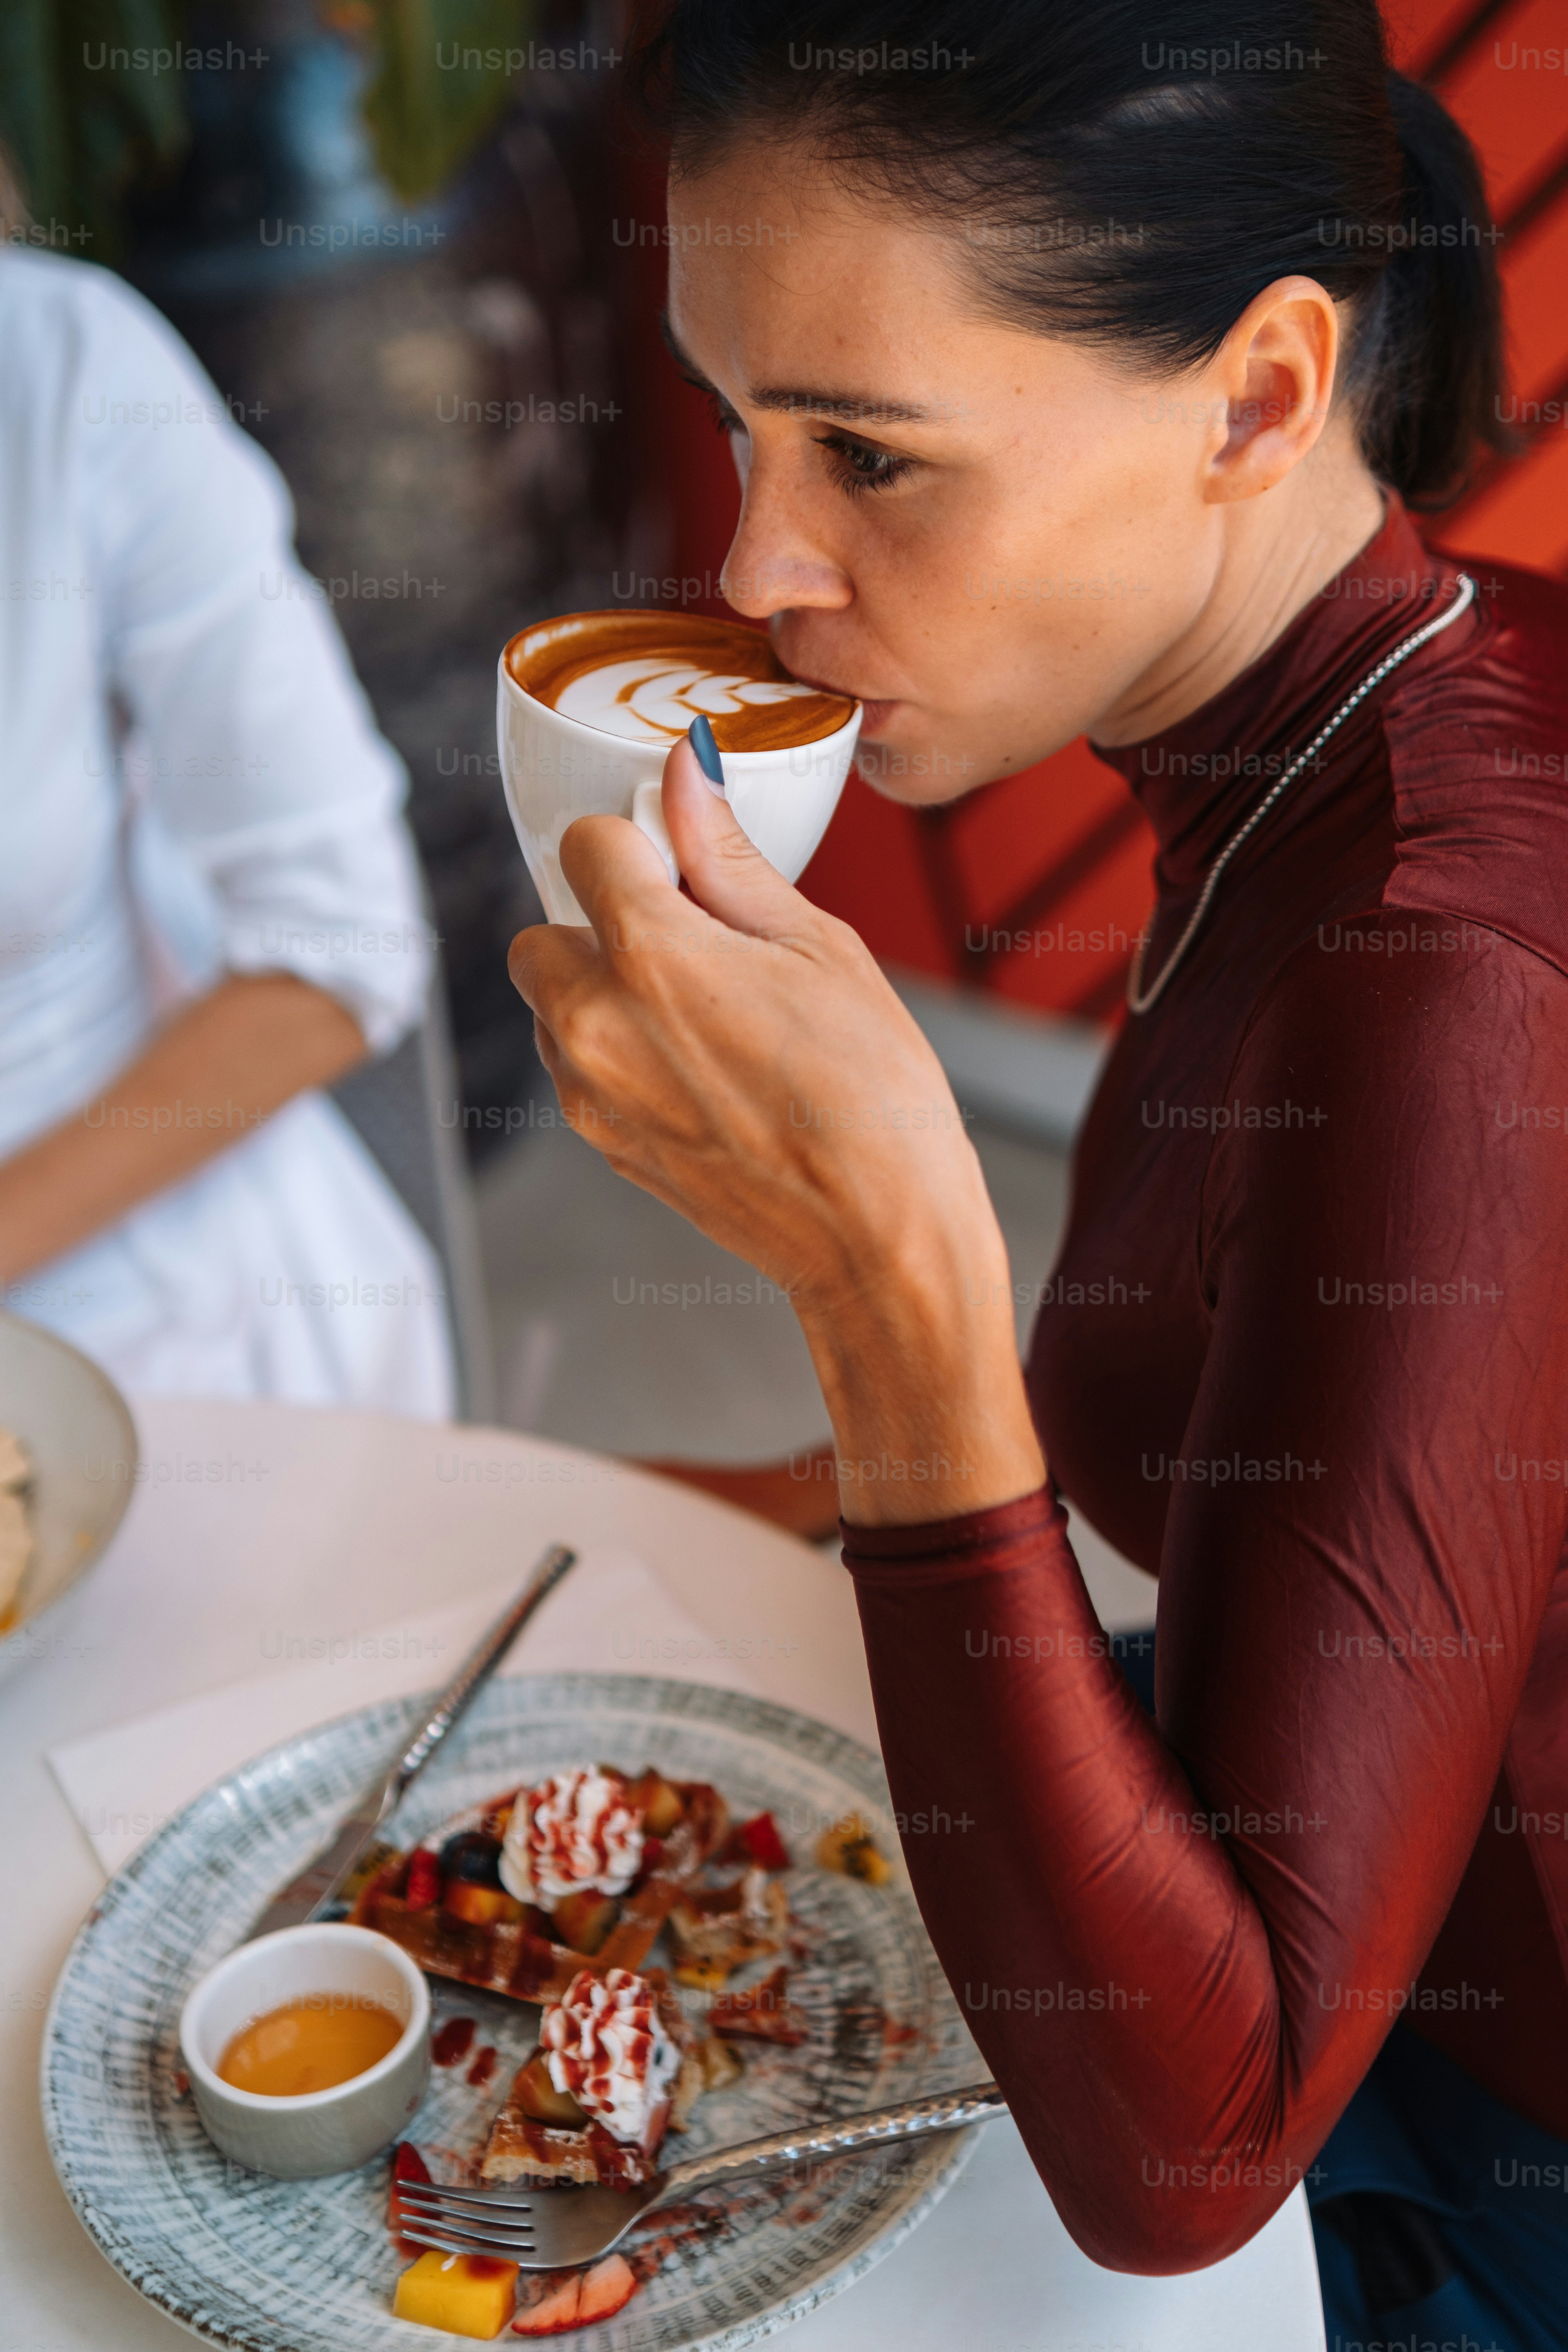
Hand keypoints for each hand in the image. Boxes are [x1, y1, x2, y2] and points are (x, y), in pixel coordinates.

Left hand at [509, 739, 1044, 1524]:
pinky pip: (578, 1069)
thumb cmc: (872, 1096)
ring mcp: (589, 1093)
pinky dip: (617, 1053)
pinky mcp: (601, 1142)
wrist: (877, 1238)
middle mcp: (595, 1025)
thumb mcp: (817, 947)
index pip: (584, 846)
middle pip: (542, 930)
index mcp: (650, 957)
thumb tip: (684, 773)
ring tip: (706, 1016)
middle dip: (601, 924)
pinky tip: (703, 1069)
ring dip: (602, 992)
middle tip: (693, 946)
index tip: (685, 867)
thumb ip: (729, 859)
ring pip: (551, 1005)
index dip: (637, 844)